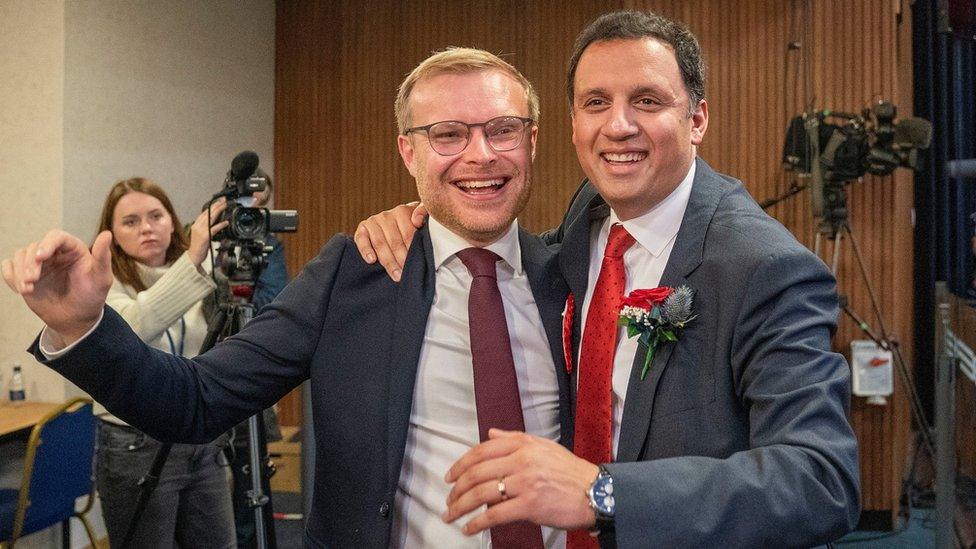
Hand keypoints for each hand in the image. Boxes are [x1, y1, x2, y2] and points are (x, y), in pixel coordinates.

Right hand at [1, 230, 113, 344]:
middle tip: (32, 280)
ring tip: (27, 289)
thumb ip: (103, 256)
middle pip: (34, 247)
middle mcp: (53, 253)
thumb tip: (107, 234)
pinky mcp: (25, 275)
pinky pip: (9, 267)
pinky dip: (10, 276)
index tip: (41, 258)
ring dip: (19, 271)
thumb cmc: (91, 297)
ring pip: (20, 256)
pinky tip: (21, 289)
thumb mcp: (102, 278)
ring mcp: (38, 264)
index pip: (56, 236)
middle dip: (30, 263)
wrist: (77, 318)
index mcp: (72, 249)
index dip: (46, 244)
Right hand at [189, 198, 228, 266]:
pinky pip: (214, 229)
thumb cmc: (198, 247)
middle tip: (224, 200)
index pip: (205, 212)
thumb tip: (216, 222)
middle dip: (216, 205)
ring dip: (219, 210)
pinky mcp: (205, 237)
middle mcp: (197, 226)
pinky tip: (226, 222)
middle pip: (208, 212)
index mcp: (196, 224)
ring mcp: (201, 231)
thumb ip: (207, 227)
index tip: (219, 201)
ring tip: (225, 206)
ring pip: (210, 217)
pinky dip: (220, 225)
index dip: (212, 206)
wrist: (193, 257)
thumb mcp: (201, 234)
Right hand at [353, 202, 427, 281]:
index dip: (412, 251)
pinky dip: (366, 250)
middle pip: (395, 241)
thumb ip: (424, 213)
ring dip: (388, 261)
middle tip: (407, 274)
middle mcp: (386, 215)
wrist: (395, 224)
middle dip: (401, 260)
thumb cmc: (412, 225)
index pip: (408, 234)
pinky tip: (371, 260)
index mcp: (402, 211)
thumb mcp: (422, 218)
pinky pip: (361, 240)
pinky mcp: (362, 229)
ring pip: (380, 243)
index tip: (416, 265)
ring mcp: (373, 222)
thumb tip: (417, 221)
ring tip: (396, 276)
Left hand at [443, 429, 599, 534]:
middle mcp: (522, 460)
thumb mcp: (543, 446)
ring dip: (461, 507)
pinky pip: (495, 515)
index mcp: (523, 444)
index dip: (460, 465)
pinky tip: (469, 528)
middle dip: (457, 489)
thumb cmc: (569, 471)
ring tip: (452, 515)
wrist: (595, 491)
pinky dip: (477, 523)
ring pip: (481, 494)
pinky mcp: (529, 505)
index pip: (481, 451)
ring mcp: (525, 483)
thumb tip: (491, 433)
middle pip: (477, 473)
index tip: (450, 477)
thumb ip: (514, 438)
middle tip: (448, 500)